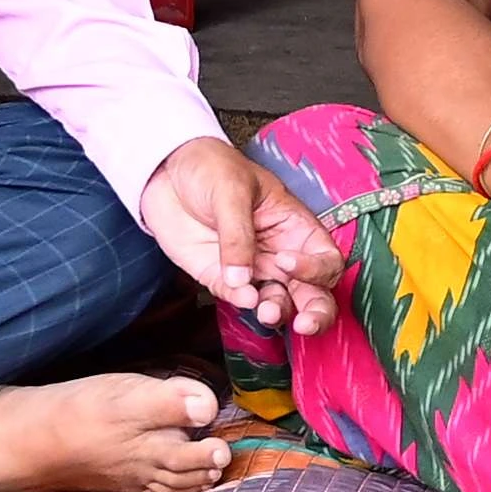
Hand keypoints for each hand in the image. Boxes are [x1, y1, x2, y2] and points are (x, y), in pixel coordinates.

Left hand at [147, 134, 345, 335]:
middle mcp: (280, 252)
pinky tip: (241, 296)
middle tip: (306, 324)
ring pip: (278, 303)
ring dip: (278, 312)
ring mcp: (251, 268)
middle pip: (313, 292)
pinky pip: (237, 298)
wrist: (164, 171)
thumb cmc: (211, 167)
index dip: (317, 270)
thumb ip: (238, 236)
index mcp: (295, 226)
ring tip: (267, 312)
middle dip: (316, 313)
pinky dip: (242, 303)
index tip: (288, 262)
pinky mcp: (220, 278)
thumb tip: (243, 280)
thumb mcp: (232, 191)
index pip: (326, 259)